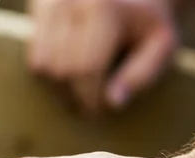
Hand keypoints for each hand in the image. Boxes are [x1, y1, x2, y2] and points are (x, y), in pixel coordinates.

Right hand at [28, 0, 177, 111]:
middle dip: (74, 96)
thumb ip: (143, 75)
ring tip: (80, 88)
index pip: (86, 69)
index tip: (98, 110)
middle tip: (89, 105)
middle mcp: (71, 2)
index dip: (90, 98)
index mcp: (104, 10)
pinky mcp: (39, 6)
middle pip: (61, 70)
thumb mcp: (161, 45)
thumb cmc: (147, 21)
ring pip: (43, 66)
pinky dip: (49, 71)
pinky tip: (69, 70)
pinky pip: (33, 56)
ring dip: (59, 87)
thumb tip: (112, 103)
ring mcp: (51, 3)